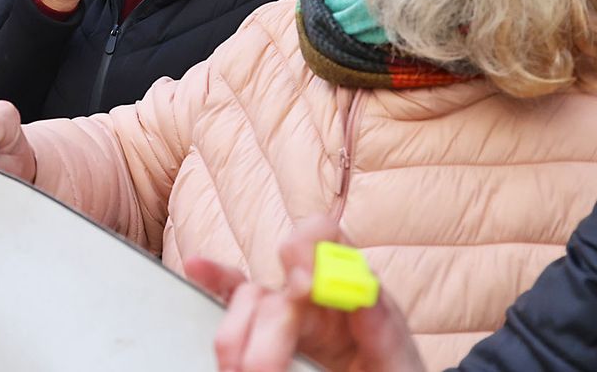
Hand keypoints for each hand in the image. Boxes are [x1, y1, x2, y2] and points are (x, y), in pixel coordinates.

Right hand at [186, 217, 423, 371]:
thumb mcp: (400, 359)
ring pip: (249, 300)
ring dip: (237, 335)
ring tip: (244, 371)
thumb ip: (383, 328)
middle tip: (266, 370)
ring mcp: (287, 310)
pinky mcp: (263, 330)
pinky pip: (233, 298)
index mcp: (352, 288)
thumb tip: (364, 296)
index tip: (304, 285)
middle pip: (279, 286)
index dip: (309, 251)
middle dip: (269, 328)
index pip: (326, 237)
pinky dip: (213, 281)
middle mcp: (315, 292)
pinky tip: (197, 268)